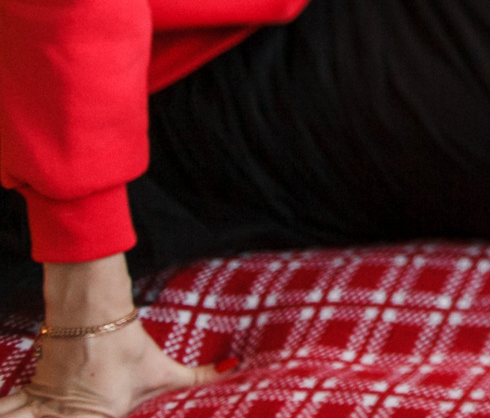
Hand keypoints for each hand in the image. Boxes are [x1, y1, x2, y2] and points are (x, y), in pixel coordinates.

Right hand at [0, 256, 230, 417]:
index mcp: (103, 415)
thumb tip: (233, 366)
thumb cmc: (128, 345)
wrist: (92, 316)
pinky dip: (9, 411)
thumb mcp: (162, 369)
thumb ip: (198, 377)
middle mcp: (71, 415)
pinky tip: (10, 410)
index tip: (107, 415)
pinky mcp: (32, 391)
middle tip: (69, 416)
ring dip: (26, 416)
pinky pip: (11, 409)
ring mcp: (47, 404)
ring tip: (36, 414)